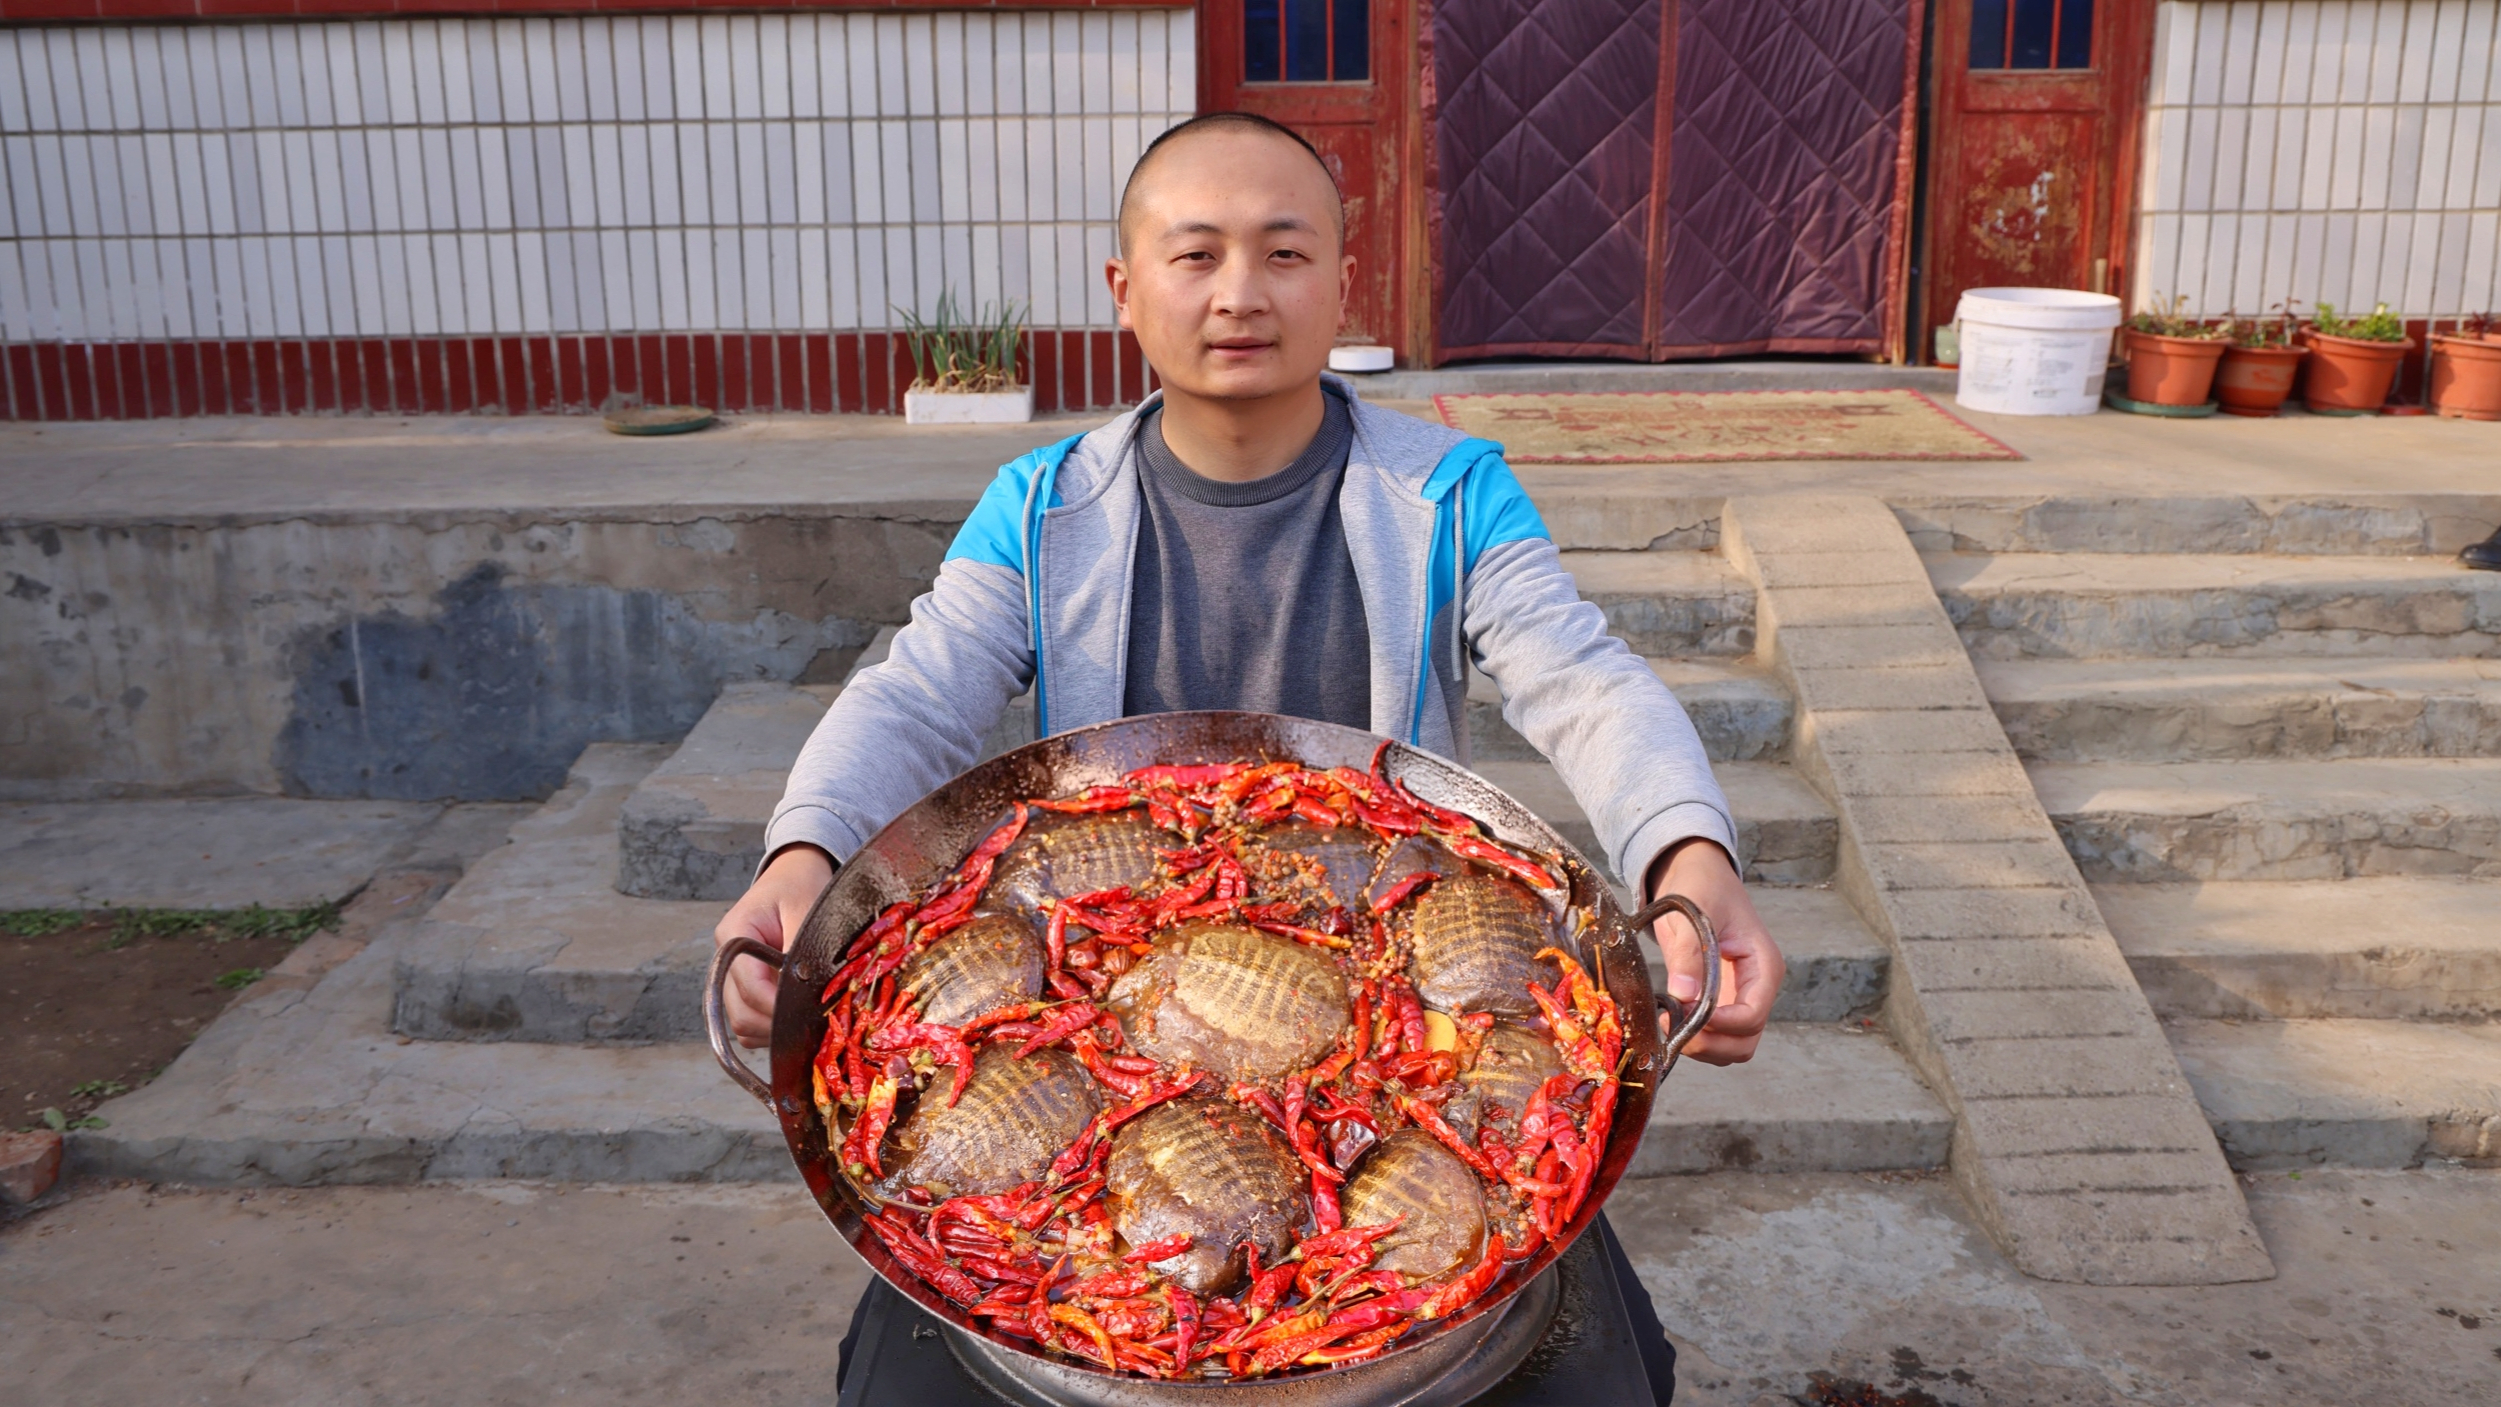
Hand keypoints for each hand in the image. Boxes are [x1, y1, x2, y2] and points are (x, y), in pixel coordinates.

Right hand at [712, 844, 835, 1047]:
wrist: (794, 877)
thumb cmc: (800, 888)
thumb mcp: (807, 911)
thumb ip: (803, 950)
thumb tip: (805, 991)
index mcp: (734, 934)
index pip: (748, 985)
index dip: (777, 1006)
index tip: (807, 1013)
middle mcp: (725, 960)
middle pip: (740, 1013)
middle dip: (776, 1023)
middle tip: (812, 1020)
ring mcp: (730, 978)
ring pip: (742, 1024)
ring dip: (773, 1028)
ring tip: (806, 1014)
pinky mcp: (742, 990)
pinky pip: (750, 1024)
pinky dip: (770, 1028)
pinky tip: (795, 1013)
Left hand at [1644, 838, 1782, 1065]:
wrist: (1695, 874)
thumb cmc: (1701, 885)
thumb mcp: (1694, 910)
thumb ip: (1689, 952)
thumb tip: (1684, 995)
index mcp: (1763, 965)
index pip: (1753, 1015)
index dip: (1721, 1025)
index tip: (1686, 1015)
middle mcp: (1756, 988)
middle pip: (1745, 1042)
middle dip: (1710, 1043)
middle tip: (1672, 1027)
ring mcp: (1738, 997)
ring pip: (1730, 1047)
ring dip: (1700, 1046)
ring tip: (1668, 1022)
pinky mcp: (1719, 1001)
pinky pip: (1713, 1036)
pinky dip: (1693, 1038)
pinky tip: (1669, 1017)